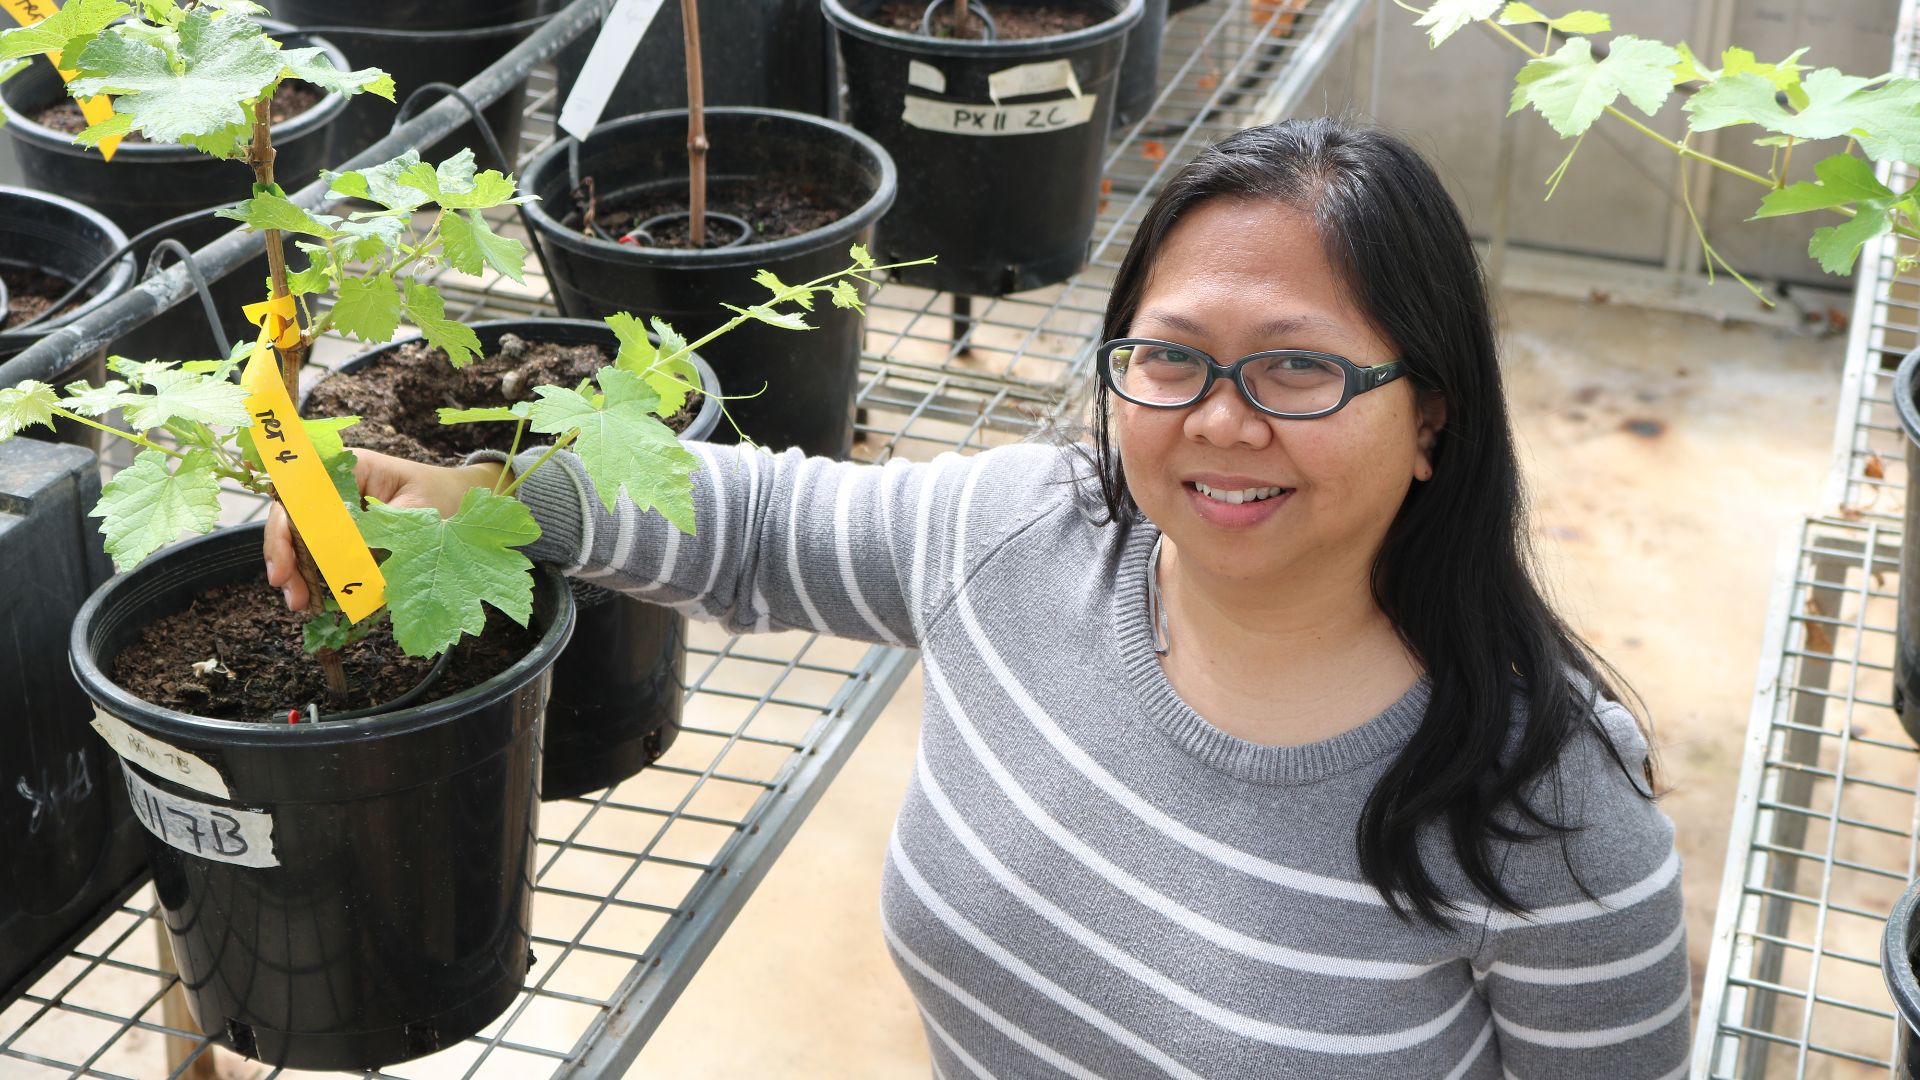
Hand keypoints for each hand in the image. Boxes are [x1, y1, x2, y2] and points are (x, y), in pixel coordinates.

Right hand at [264, 448, 503, 610]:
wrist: (465, 502)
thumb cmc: (443, 496)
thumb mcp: (416, 513)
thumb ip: (380, 532)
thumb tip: (344, 559)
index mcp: (349, 469)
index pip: (299, 494)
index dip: (284, 528)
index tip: (284, 564)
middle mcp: (336, 489)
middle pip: (294, 520)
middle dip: (287, 558)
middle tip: (293, 595)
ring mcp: (340, 513)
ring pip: (305, 541)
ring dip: (300, 573)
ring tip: (302, 603)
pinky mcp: (350, 536)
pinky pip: (326, 555)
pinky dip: (321, 577)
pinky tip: (318, 599)